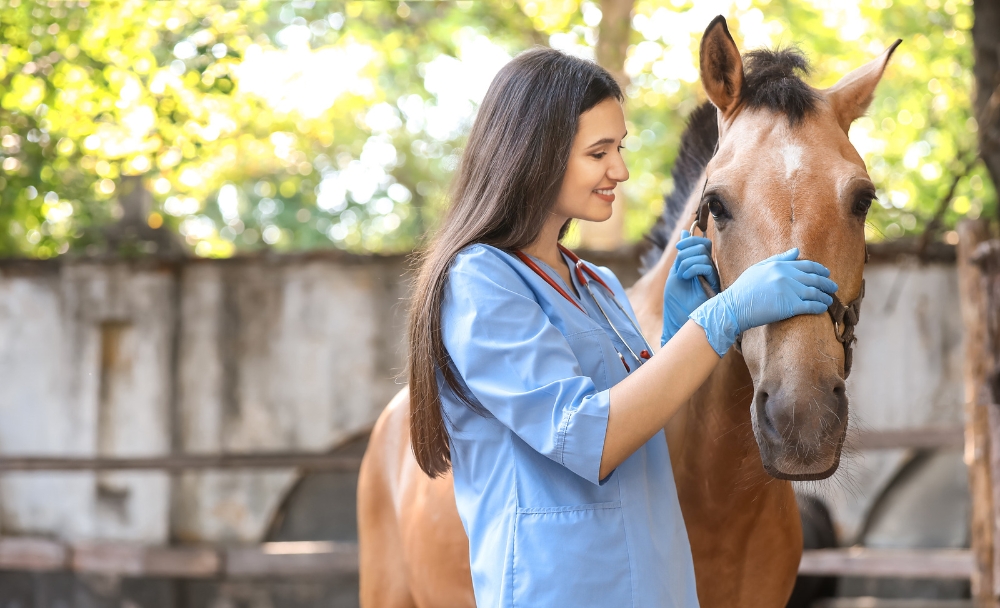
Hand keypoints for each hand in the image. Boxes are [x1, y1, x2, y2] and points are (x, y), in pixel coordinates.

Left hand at [661, 231, 720, 345]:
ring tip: (682, 276)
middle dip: (687, 250)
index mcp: (699, 266)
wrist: (679, 322)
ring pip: (703, 254)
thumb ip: (681, 256)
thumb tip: (684, 234)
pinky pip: (706, 266)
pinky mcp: (714, 285)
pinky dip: (692, 268)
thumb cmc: (677, 302)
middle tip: (679, 267)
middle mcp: (708, 270)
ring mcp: (712, 277)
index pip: (701, 243)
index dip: (689, 240)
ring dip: (686, 262)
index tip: (678, 248)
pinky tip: (687, 278)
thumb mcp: (675, 274)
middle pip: (703, 245)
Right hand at [690, 248, 837, 356]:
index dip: (820, 270)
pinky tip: (823, 308)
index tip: (827, 274)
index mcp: (780, 266)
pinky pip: (810, 306)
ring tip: (829, 300)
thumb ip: (779, 259)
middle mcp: (786, 277)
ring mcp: (789, 291)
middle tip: (833, 287)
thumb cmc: (744, 289)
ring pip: (815, 293)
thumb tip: (797, 251)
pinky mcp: (789, 306)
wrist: (734, 307)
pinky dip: (819, 307)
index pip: (807, 266)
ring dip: (825, 296)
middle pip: (814, 279)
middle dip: (827, 283)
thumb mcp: (758, 268)